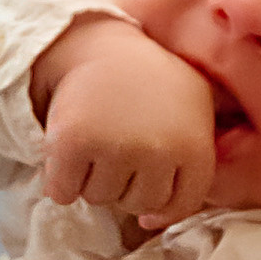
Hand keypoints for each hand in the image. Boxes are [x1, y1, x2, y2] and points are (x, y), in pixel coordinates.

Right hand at [30, 17, 216, 229]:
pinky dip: (59, 180)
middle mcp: (159, 150)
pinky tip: (68, 153)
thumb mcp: (197, 103)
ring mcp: (116, 147)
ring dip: (91, 180)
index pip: (180, 204)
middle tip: (117, 148)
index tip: (144, 193)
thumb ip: (202, 151)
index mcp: (194, 145)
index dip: (160, 206)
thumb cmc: (149, 79)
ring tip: (96, 141)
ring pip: (99, 198)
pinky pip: (63, 192)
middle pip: (137, 205)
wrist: (96, 44)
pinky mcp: (73, 143)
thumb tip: (163, 215)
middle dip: (124, 186)